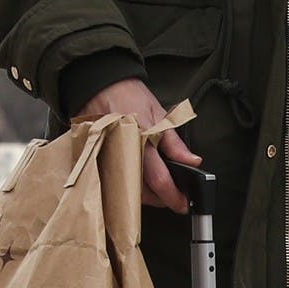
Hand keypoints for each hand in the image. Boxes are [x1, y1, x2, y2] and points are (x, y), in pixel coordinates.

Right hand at [72, 79, 200, 211]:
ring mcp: (106, 157)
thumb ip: (175, 143)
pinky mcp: (96, 158)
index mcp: (141, 141)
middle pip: (140, 192)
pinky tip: (136, 178)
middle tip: (172, 196)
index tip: (183, 204)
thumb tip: (193, 161)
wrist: (99, 84)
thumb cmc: (130, 96)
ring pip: (125, 190)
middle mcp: (122, 153)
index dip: (173, 196)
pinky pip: (112, 180)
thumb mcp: (159, 115)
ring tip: (156, 186)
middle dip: (159, 199)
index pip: (159, 179)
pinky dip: (126, 184)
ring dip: (143, 194)